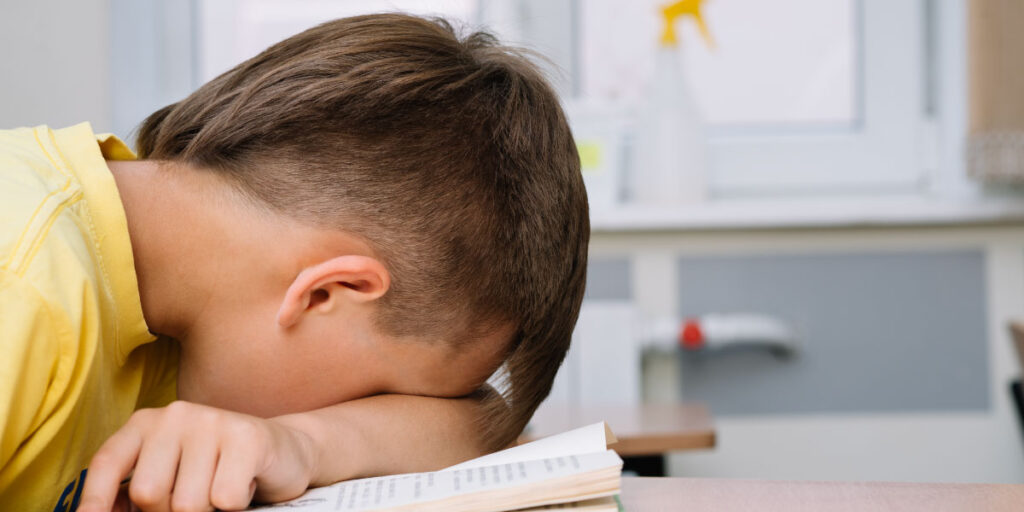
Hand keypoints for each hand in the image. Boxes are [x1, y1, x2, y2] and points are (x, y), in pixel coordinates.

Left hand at [78, 401, 318, 511]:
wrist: (286, 451)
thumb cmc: (218, 470)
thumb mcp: (171, 475)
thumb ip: (136, 492)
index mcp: (147, 423)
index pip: (108, 463)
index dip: (94, 500)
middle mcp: (177, 415)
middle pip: (148, 493)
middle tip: (193, 501)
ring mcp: (213, 423)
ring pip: (187, 504)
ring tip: (220, 489)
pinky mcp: (247, 439)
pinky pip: (224, 500)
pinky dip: (235, 506)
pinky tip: (244, 485)